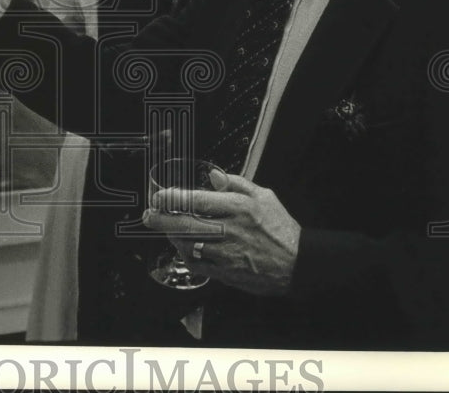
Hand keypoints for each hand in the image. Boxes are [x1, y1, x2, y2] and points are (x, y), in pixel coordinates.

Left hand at [142, 172, 300, 295]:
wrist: (299, 263)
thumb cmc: (280, 228)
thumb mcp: (264, 195)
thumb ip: (235, 183)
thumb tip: (212, 175)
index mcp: (239, 208)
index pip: (198, 201)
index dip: (174, 198)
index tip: (160, 196)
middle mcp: (231, 230)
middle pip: (188, 224)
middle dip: (163, 219)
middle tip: (150, 215)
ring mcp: (228, 254)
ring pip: (190, 246)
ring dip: (173, 237)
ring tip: (165, 229)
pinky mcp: (228, 273)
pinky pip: (199, 265)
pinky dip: (186, 257)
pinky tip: (183, 248)